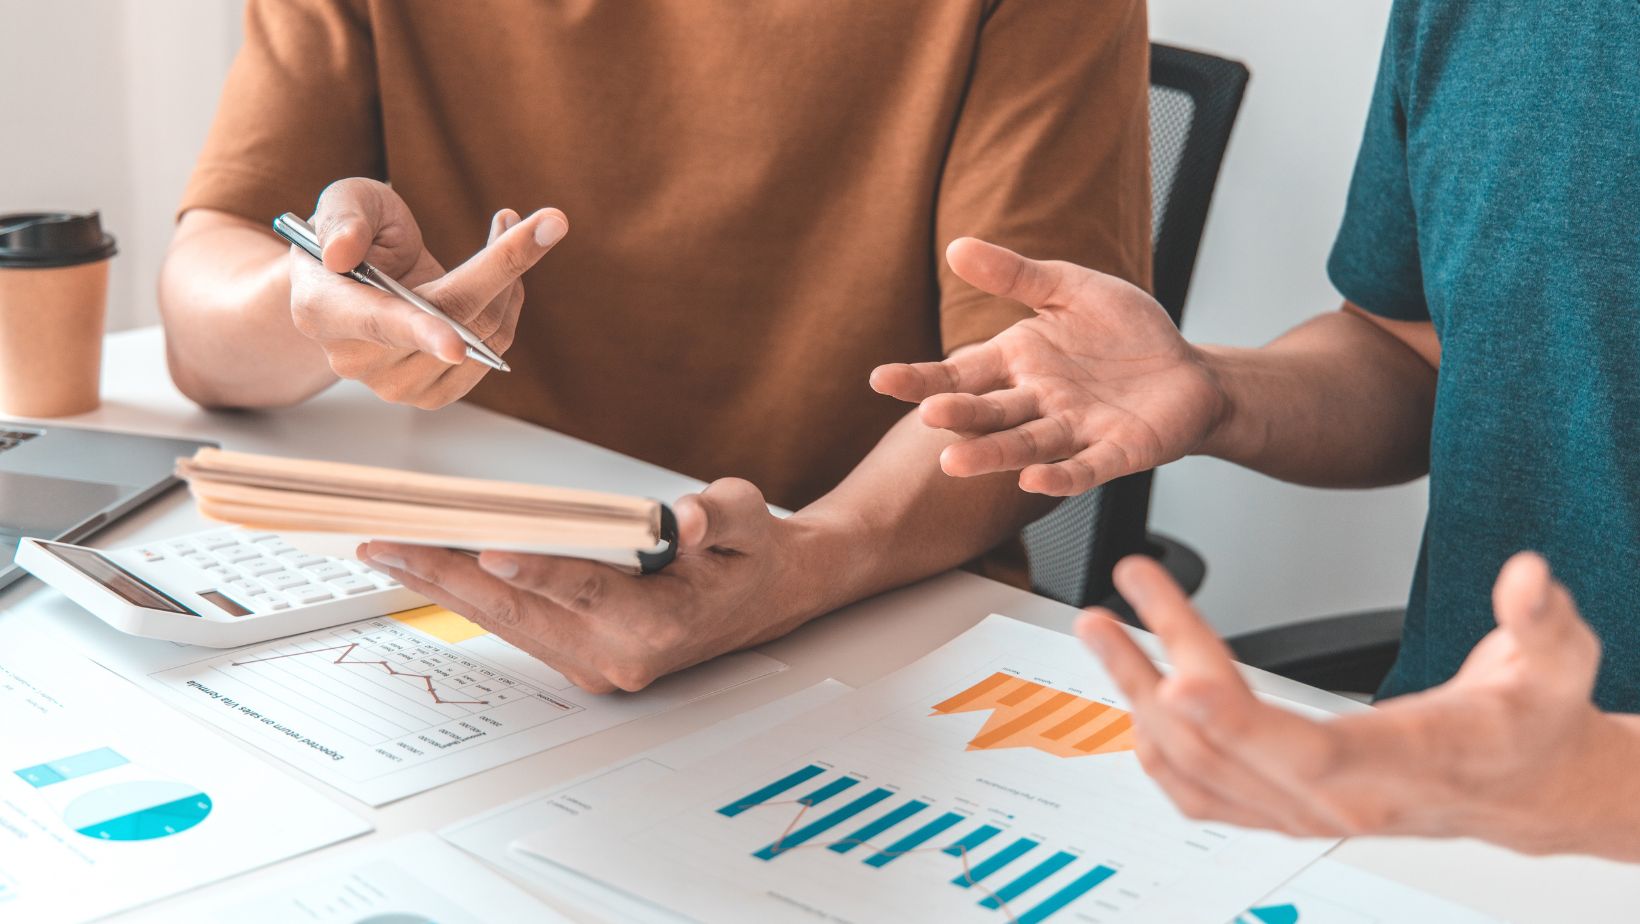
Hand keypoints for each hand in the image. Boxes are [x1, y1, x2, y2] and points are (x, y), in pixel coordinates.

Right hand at [289, 177, 567, 408]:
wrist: (357, 281)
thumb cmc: (352, 234)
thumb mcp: (345, 202)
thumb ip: (343, 218)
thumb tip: (342, 252)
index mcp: (323, 311)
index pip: (380, 324)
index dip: (421, 331)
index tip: (455, 343)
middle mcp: (356, 360)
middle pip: (453, 321)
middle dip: (505, 265)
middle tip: (548, 221)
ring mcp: (396, 386)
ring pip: (484, 336)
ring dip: (510, 280)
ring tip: (505, 231)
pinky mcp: (434, 395)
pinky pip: (493, 351)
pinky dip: (508, 305)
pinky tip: (500, 278)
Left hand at [357, 479, 827, 692]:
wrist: (770, 595)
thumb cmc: (752, 552)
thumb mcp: (747, 516)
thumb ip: (718, 515)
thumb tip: (688, 520)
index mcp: (661, 623)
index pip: (587, 590)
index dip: (538, 569)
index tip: (490, 552)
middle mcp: (621, 656)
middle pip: (520, 611)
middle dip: (447, 575)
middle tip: (386, 544)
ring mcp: (597, 665)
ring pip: (506, 621)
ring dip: (444, 586)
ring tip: (388, 551)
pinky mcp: (581, 658)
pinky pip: (516, 624)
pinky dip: (471, 595)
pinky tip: (433, 568)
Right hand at [871, 238, 1223, 495]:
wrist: (1189, 371)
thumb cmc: (1127, 330)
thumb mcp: (1070, 288)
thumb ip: (1015, 275)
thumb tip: (956, 247)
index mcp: (1019, 361)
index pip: (961, 373)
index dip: (921, 379)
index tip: (880, 380)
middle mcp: (1037, 401)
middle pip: (989, 412)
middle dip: (959, 416)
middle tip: (928, 416)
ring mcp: (1075, 430)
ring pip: (1025, 445)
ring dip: (992, 455)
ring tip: (954, 463)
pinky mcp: (1116, 451)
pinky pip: (1084, 468)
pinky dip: (1059, 476)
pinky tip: (1033, 479)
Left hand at [1081, 552, 1636, 857]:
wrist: (1530, 786)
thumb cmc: (1532, 724)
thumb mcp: (1560, 661)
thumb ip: (1541, 618)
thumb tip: (1528, 576)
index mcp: (1402, 766)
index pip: (1306, 749)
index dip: (1237, 720)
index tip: (1179, 678)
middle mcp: (1341, 800)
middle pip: (1225, 748)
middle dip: (1155, 675)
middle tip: (1111, 612)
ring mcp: (1306, 811)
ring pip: (1197, 771)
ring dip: (1136, 700)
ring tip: (1104, 632)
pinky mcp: (1288, 809)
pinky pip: (1204, 795)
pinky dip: (1157, 751)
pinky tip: (1133, 700)